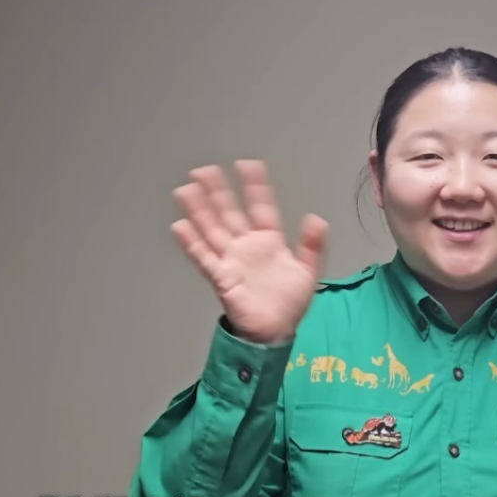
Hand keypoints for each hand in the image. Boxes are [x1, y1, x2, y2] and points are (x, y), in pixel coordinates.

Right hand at [170, 160, 327, 342]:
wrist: (274, 332)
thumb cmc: (289, 302)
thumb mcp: (307, 272)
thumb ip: (311, 246)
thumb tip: (317, 219)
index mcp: (268, 241)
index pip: (261, 208)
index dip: (255, 187)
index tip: (248, 165)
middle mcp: (246, 246)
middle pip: (229, 213)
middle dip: (218, 192)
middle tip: (204, 169)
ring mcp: (232, 260)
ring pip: (212, 230)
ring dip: (199, 210)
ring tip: (186, 189)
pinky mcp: (221, 277)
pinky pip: (204, 257)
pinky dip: (192, 243)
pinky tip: (180, 226)